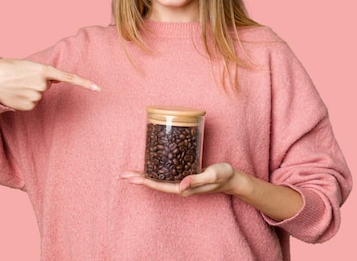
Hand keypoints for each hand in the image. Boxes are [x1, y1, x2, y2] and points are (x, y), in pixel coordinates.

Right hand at [0, 58, 99, 110]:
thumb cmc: (8, 69)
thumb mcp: (29, 66)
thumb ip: (46, 72)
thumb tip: (57, 79)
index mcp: (43, 70)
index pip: (68, 77)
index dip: (84, 83)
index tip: (98, 89)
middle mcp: (42, 84)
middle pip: (48, 85)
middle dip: (37, 82)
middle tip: (22, 77)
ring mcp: (36, 96)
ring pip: (40, 95)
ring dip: (30, 90)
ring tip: (16, 85)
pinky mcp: (29, 106)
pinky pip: (32, 103)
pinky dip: (25, 99)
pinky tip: (15, 94)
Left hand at [121, 163, 303, 220]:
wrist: (233, 179)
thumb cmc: (223, 176)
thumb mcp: (212, 174)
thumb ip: (196, 179)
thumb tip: (180, 186)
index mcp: (185, 188)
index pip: (160, 185)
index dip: (145, 181)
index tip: (132, 177)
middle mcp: (180, 187)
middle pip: (156, 183)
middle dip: (139, 178)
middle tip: (123, 174)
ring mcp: (182, 183)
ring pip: (159, 180)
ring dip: (145, 176)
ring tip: (131, 172)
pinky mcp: (184, 176)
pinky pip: (166, 175)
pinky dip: (155, 171)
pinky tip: (150, 167)